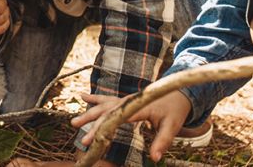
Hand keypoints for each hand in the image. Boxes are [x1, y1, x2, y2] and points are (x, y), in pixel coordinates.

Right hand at [73, 91, 191, 162]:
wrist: (178, 94)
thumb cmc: (174, 110)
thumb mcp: (172, 126)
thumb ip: (162, 141)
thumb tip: (154, 158)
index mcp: (137, 106)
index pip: (115, 118)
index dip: (101, 129)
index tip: (91, 140)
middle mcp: (127, 101)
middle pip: (105, 112)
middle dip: (91, 125)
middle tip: (82, 139)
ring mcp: (124, 100)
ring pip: (103, 106)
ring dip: (89, 113)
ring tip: (74, 123)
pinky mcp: (124, 101)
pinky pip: (107, 99)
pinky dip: (95, 98)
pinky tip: (83, 96)